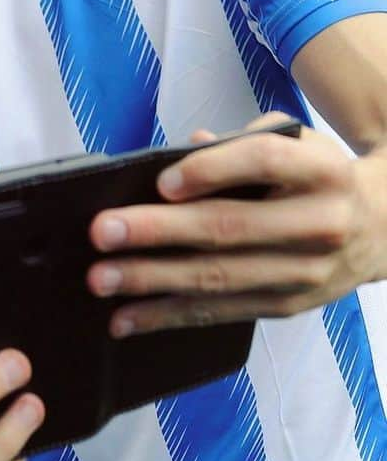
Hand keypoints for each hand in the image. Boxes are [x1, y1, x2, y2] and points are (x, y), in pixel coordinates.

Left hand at [85, 115, 386, 335]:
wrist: (385, 228)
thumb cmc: (316, 176)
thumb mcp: (295, 143)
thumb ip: (240, 143)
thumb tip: (185, 147)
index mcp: (321, 172)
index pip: (264, 162)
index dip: (211, 171)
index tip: (162, 181)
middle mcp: (319, 224)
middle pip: (229, 227)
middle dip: (158, 231)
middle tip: (103, 232)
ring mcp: (305, 274)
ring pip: (219, 278)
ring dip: (152, 281)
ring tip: (102, 278)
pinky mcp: (286, 307)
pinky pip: (220, 313)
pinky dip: (168, 316)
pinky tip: (125, 318)